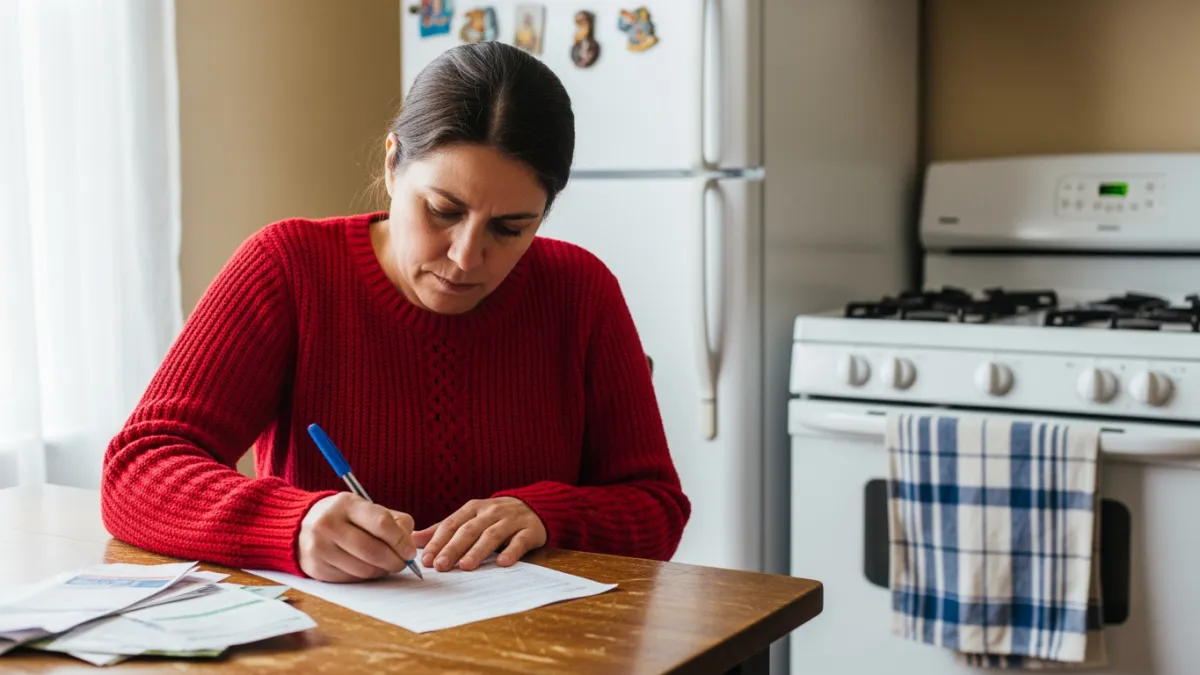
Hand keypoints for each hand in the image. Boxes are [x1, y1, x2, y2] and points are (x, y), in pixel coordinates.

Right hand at [297, 493, 416, 582]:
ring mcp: (319, 547)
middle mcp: (328, 524)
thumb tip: (408, 545)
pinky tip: (367, 567)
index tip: (409, 551)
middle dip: (394, 561)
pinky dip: (365, 576)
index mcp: (346, 504)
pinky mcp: (316, 568)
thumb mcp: (365, 508)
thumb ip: (393, 521)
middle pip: (373, 550)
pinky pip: (351, 578)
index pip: (381, 523)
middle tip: (402, 563)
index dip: (400, 540)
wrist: (301, 526)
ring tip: (385, 564)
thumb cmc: (343, 517)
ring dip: (381, 571)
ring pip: (363, 568)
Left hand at [413, 497, 546, 571]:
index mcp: (473, 508)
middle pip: (469, 530)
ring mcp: (511, 520)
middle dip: (453, 548)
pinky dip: (511, 551)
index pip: (452, 524)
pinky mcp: (530, 530)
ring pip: (492, 535)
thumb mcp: (470, 518)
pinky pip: (520, 541)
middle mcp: (491, 512)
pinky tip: (502, 563)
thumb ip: (444, 529)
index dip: (438, 541)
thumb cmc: (495, 517)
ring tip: (466, 566)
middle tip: (441, 566)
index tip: (427, 559)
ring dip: (478, 551)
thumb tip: (415, 539)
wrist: (535, 506)